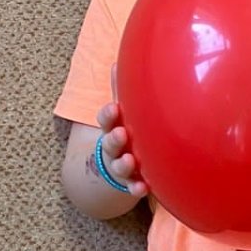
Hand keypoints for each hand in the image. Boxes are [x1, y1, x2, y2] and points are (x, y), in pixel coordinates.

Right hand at [96, 62, 147, 196]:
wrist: (115, 165)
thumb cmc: (125, 130)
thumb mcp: (122, 112)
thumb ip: (122, 90)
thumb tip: (117, 61)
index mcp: (112, 127)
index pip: (106, 119)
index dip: (108, 114)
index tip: (114, 108)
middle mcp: (114, 147)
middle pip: (109, 143)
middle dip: (114, 138)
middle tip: (121, 134)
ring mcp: (121, 165)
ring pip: (119, 166)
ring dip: (124, 163)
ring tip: (130, 161)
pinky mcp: (131, 182)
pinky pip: (132, 188)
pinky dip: (136, 189)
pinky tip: (144, 188)